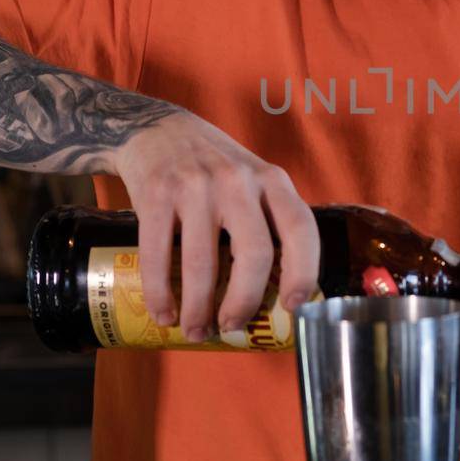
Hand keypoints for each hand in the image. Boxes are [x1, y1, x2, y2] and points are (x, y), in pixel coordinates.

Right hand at [112, 110, 319, 339]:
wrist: (157, 130)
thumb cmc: (214, 168)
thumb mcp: (252, 179)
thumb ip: (267, 220)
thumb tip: (277, 296)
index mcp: (271, 179)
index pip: (300, 228)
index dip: (303, 271)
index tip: (293, 307)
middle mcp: (237, 180)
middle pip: (254, 253)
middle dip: (244, 301)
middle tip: (232, 326)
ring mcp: (195, 185)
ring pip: (203, 262)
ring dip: (198, 308)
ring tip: (195, 330)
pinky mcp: (156, 193)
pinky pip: (157, 255)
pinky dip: (160, 293)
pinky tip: (164, 313)